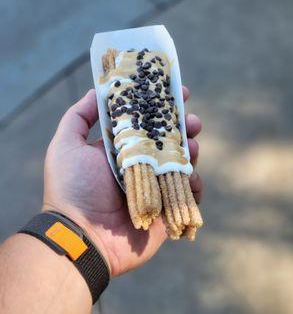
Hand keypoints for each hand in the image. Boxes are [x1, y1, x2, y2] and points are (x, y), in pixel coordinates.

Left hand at [43, 88, 202, 276]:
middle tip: (192, 119)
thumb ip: (79, 116)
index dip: (159, 106)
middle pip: (167, 140)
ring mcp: (153, 187)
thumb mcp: (66, 145)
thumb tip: (97, 90)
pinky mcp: (165, 209)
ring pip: (180, 163)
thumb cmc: (72, 188)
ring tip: (192, 143)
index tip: (174, 90)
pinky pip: (187, 193)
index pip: (144, 122)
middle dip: (182, 126)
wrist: (81, 236)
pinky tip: (191, 177)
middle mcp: (138, 165)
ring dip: (190, 150)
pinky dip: (194, 184)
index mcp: (119, 149)